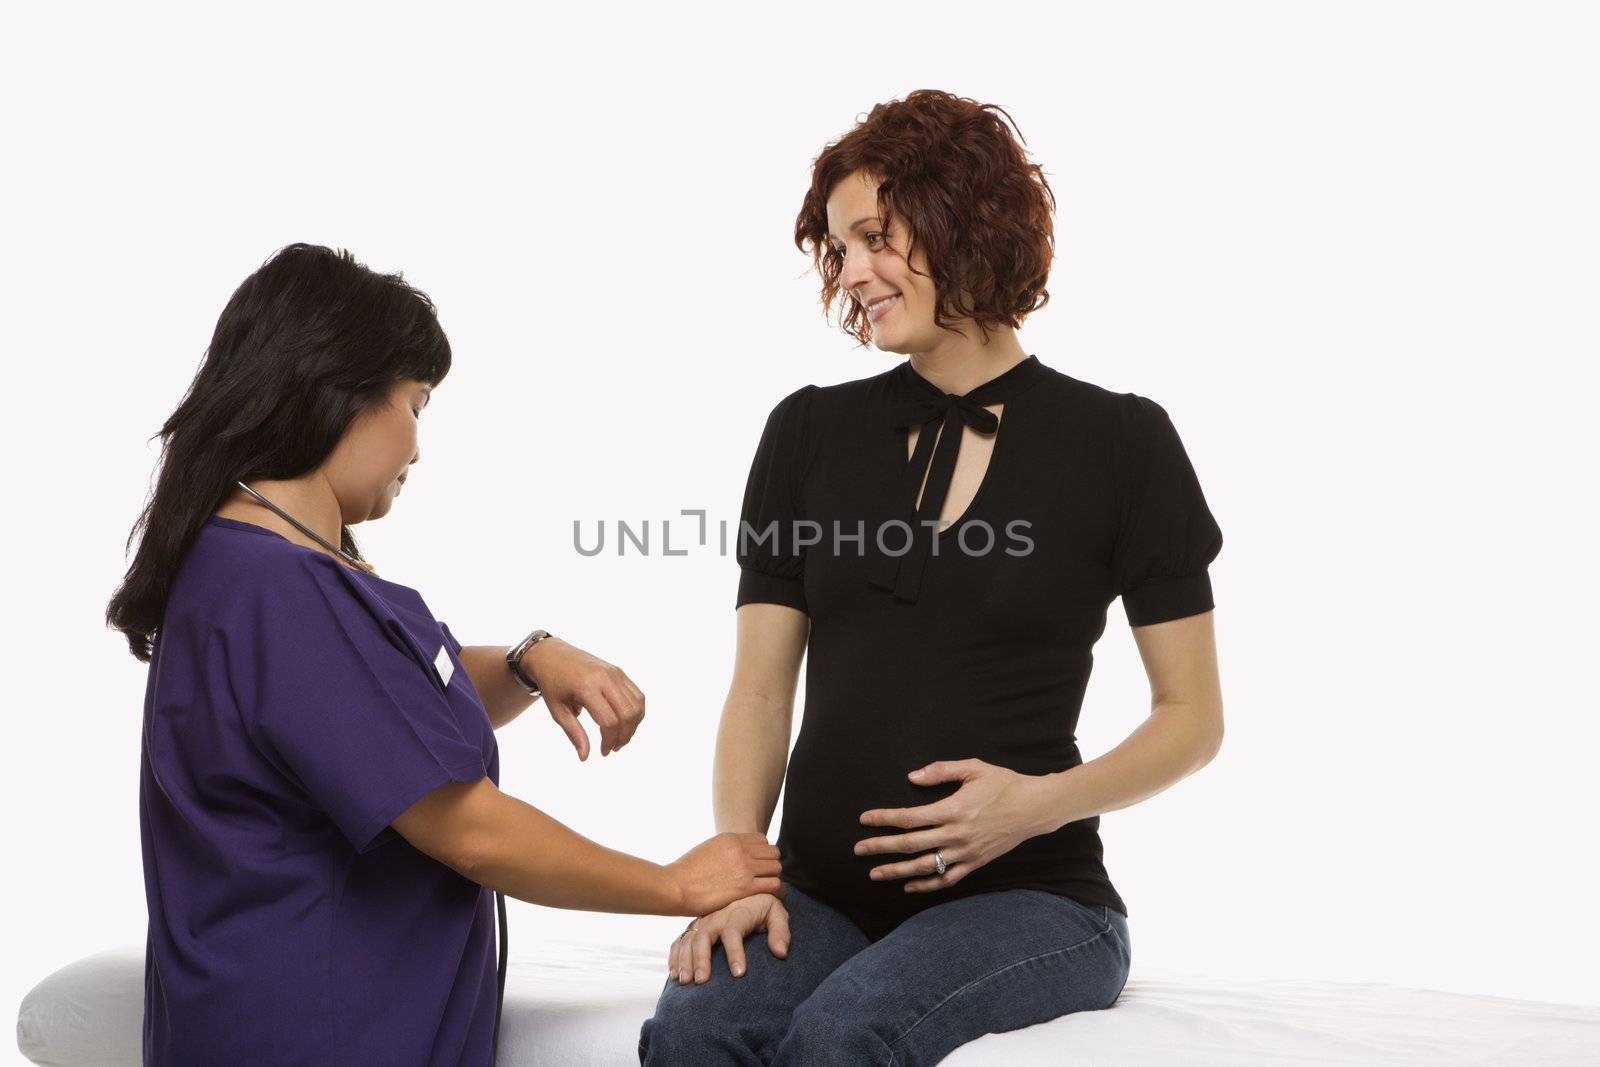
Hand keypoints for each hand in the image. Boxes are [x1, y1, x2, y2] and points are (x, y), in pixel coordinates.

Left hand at [523, 636, 644, 759]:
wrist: (552, 655)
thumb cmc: (552, 684)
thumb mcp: (557, 711)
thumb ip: (574, 733)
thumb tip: (585, 757)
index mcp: (586, 687)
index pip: (609, 721)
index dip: (609, 741)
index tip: (603, 752)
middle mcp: (605, 678)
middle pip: (627, 714)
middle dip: (624, 736)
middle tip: (613, 748)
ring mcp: (615, 673)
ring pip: (637, 705)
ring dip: (633, 726)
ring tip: (620, 738)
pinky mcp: (619, 672)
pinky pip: (637, 695)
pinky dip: (636, 712)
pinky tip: (625, 723)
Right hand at [666, 833, 784, 916]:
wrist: (676, 887)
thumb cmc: (686, 872)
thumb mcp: (707, 849)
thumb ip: (726, 850)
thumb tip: (734, 856)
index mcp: (731, 839)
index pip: (762, 840)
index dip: (762, 853)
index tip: (758, 865)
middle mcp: (741, 850)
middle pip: (773, 853)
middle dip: (770, 864)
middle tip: (763, 878)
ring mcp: (745, 868)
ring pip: (776, 868)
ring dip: (772, 878)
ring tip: (764, 888)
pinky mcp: (745, 887)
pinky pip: (774, 885)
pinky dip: (774, 891)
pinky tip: (767, 898)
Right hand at [666, 893, 789, 984]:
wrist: (748, 893)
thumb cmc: (763, 908)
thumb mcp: (777, 914)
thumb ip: (780, 932)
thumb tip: (780, 953)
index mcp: (738, 912)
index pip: (734, 931)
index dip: (735, 952)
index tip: (739, 974)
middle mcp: (717, 916)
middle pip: (704, 935)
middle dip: (701, 958)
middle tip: (702, 981)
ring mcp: (703, 922)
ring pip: (689, 939)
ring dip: (685, 960)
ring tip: (685, 981)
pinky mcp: (694, 928)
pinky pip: (679, 941)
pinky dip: (674, 956)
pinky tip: (675, 974)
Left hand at [854, 758, 1050, 892]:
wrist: (1035, 808)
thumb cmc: (1004, 784)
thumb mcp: (973, 768)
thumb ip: (940, 771)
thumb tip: (912, 777)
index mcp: (953, 809)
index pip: (909, 817)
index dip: (884, 819)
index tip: (864, 820)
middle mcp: (956, 835)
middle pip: (910, 844)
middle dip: (880, 847)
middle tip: (858, 850)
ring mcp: (965, 852)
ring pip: (925, 867)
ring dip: (897, 871)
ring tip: (874, 873)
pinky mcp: (975, 863)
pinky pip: (947, 879)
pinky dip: (927, 885)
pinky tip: (909, 886)